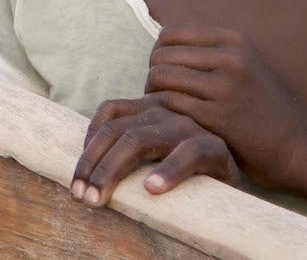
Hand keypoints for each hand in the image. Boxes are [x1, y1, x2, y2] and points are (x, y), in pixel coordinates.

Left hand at [70, 93, 240, 207]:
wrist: (232, 187)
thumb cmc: (181, 174)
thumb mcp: (148, 157)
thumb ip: (121, 154)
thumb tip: (80, 176)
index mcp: (148, 108)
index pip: (108, 115)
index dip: (87, 148)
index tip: (74, 182)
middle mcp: (165, 110)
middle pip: (117, 130)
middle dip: (93, 165)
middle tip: (80, 196)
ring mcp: (188, 126)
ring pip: (140, 139)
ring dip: (113, 170)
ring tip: (99, 198)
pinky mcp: (214, 147)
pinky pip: (188, 154)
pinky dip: (168, 170)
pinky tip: (152, 189)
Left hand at [145, 23, 306, 190]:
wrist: (299, 146)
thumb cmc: (263, 108)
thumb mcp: (245, 66)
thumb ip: (211, 52)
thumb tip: (161, 46)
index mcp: (234, 41)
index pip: (172, 32)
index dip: (159, 52)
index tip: (166, 72)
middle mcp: (230, 58)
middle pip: (161, 54)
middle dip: (153, 75)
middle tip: (160, 95)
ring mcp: (225, 87)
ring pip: (161, 77)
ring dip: (153, 94)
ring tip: (162, 109)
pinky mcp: (218, 116)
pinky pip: (169, 103)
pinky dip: (162, 113)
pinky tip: (172, 124)